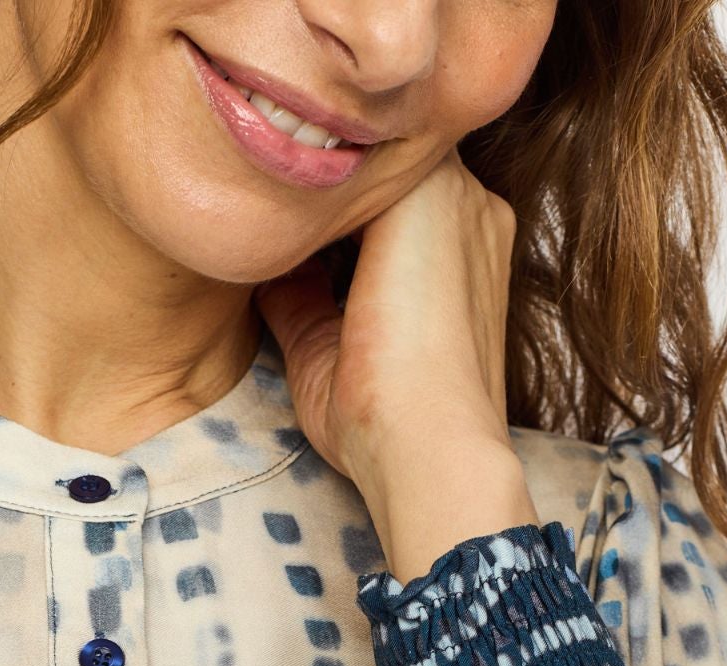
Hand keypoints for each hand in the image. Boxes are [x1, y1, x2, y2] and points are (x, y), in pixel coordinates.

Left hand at [254, 145, 517, 488]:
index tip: (272, 236)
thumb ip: (302, 301)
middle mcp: (472, 213)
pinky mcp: (432, 192)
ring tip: (259, 208)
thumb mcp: (327, 352)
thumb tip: (263, 276)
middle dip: (322, 190)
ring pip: (373, 158)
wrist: (425, 448)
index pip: (385, 205)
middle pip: (382, 173)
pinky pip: (364, 156)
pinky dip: (316, 175)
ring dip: (319, 178)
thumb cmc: (383, 426)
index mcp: (459, 253)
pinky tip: (270, 203)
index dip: (327, 216)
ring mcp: (460, 196)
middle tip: (254, 210)